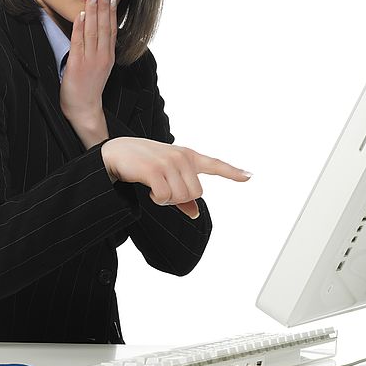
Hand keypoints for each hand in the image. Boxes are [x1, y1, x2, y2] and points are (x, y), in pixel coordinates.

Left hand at [60, 0, 116, 123]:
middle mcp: (102, 57)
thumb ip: (99, 52)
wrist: (84, 109)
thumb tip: (95, 36)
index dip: (112, 13)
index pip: (112, 30)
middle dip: (104, 8)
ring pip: (93, 31)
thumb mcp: (99, 69)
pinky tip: (80, 15)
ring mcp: (91, 60)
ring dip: (93, 13)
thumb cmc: (89, 89)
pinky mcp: (78, 64)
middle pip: (104, 28)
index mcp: (108, 57)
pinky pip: (79, 42)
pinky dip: (79, 27)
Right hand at [101, 137, 252, 218]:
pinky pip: (165, 196)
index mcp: (188, 157)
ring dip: (166, 200)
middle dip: (179, 198)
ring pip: (181, 197)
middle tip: (163, 189)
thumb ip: (183, 194)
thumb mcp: (166, 174)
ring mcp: (169, 162)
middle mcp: (182, 157)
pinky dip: (158, 199)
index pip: (215, 164)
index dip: (233, 172)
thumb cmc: (144, 164)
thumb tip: (194, 213)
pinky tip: (149, 187)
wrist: (116, 152)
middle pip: (196, 193)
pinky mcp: (154, 170)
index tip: (249, 176)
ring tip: (155, 186)